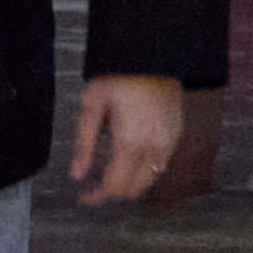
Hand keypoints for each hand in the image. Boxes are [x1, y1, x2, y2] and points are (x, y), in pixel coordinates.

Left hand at [70, 72, 183, 204]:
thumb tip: (76, 175)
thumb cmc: (119, 77)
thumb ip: (85, 144)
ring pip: (150, 180)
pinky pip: (160, 165)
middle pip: (134, 189)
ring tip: (111, 173)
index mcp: (130, 143)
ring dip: (130, 183)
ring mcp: (169, 144)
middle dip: (114, 192)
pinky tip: (131, 159)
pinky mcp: (177, 135)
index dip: (98, 196)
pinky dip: (144, 170)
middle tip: (95, 185)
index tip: (84, 197)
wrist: (154, 56)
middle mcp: (154, 149)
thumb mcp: (93, 106)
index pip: (115, 186)